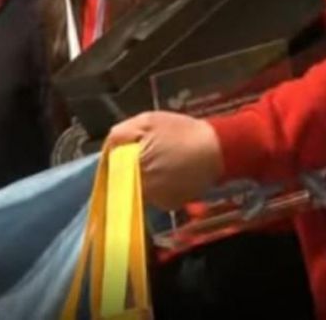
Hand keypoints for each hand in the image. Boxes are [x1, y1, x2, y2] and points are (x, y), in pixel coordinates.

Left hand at [104, 111, 223, 209]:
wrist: (218, 148)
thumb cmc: (182, 132)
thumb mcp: (147, 121)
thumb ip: (120, 134)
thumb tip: (107, 148)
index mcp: (134, 166)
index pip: (109, 170)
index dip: (110, 161)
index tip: (115, 154)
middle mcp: (144, 189)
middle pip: (121, 182)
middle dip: (124, 169)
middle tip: (141, 154)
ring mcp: (157, 200)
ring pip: (136, 189)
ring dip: (140, 178)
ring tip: (157, 161)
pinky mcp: (170, 204)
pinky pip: (153, 196)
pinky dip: (155, 186)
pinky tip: (168, 172)